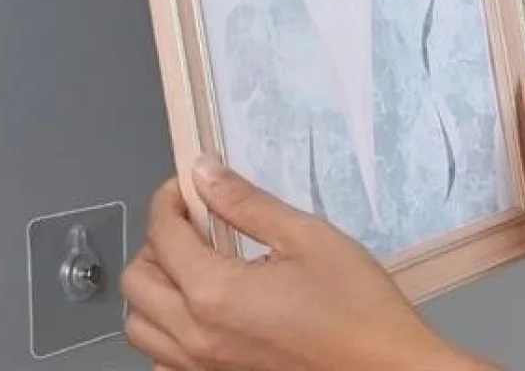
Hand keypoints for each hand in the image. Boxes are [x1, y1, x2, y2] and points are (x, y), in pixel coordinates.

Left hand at [120, 158, 490, 370]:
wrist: (386, 367)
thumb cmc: (355, 304)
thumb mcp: (306, 236)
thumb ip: (246, 203)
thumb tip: (204, 173)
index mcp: (215, 294)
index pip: (162, 236)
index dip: (169, 199)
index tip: (190, 185)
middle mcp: (197, 338)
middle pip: (137, 283)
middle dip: (156, 240)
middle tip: (194, 220)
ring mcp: (203, 369)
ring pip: (141, 327)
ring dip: (156, 286)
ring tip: (196, 261)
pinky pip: (163, 360)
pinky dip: (167, 329)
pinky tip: (205, 308)